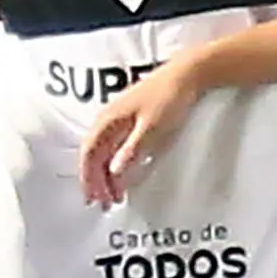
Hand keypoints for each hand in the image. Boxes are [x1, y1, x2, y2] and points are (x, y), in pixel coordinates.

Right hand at [80, 58, 205, 205]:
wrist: (188, 74)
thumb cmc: (169, 98)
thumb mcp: (152, 128)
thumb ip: (132, 151)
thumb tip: (114, 172)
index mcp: (108, 120)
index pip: (89, 154)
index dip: (88, 178)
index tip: (93, 198)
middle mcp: (109, 119)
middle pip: (94, 155)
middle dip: (96, 181)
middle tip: (104, 203)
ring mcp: (120, 119)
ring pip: (105, 152)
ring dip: (106, 174)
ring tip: (115, 195)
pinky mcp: (132, 119)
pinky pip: (116, 146)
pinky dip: (116, 163)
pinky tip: (124, 174)